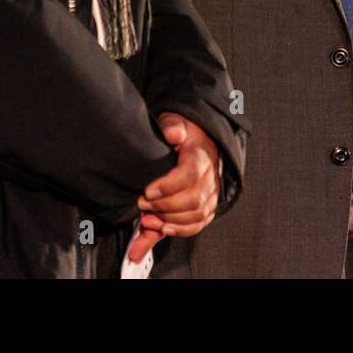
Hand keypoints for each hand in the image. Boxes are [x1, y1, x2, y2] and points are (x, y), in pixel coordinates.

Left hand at [126, 112, 221, 262]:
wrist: (200, 141)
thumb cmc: (184, 133)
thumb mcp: (175, 122)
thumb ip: (172, 126)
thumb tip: (172, 133)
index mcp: (201, 155)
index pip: (190, 175)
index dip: (168, 186)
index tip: (147, 191)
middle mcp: (211, 176)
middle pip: (194, 199)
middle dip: (164, 206)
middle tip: (141, 204)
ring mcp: (212, 192)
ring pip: (197, 214)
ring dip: (170, 221)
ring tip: (147, 219)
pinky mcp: (209, 205)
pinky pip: (199, 223)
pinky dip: (181, 230)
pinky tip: (163, 228)